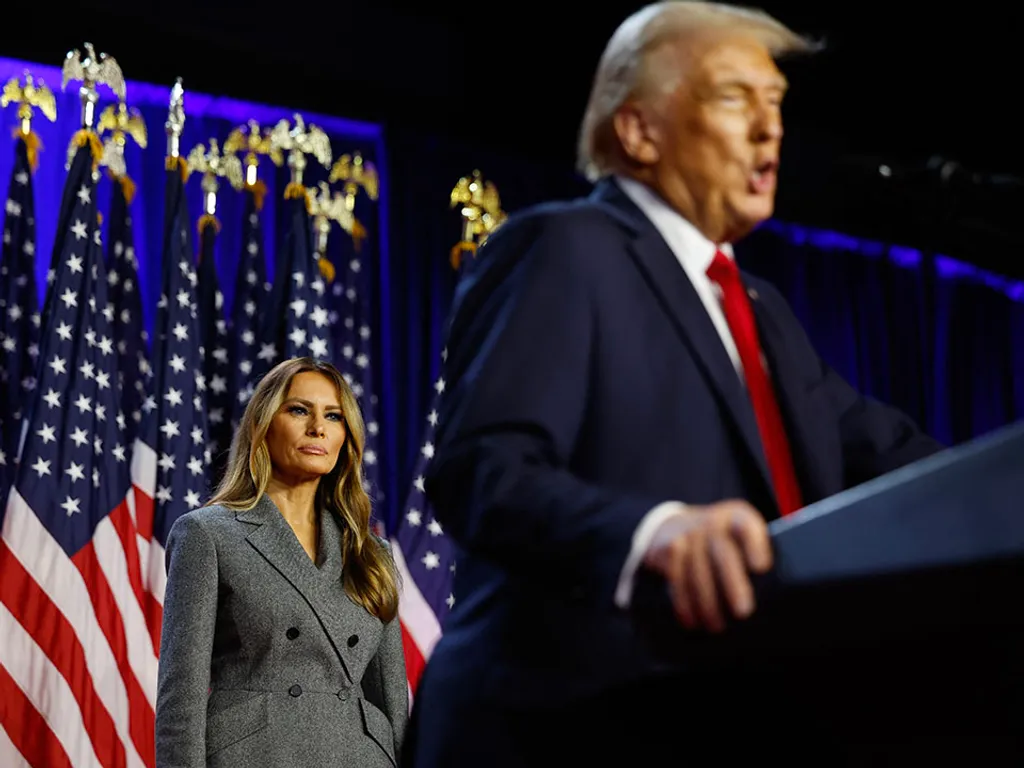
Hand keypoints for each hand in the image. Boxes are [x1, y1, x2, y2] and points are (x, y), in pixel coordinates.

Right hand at [642, 500, 771, 632]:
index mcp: (738, 516)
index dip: (754, 544)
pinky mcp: (668, 548)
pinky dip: (683, 602)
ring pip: (697, 570)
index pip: (746, 525)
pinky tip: (692, 621)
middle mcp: (712, 522)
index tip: (762, 568)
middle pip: (722, 552)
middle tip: (744, 612)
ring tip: (718, 627)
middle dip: (732, 583)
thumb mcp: (741, 535)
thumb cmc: (723, 541)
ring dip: (706, 602)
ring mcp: (688, 534)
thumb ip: (758, 554)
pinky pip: (675, 578)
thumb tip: (782, 594)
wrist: (675, 525)